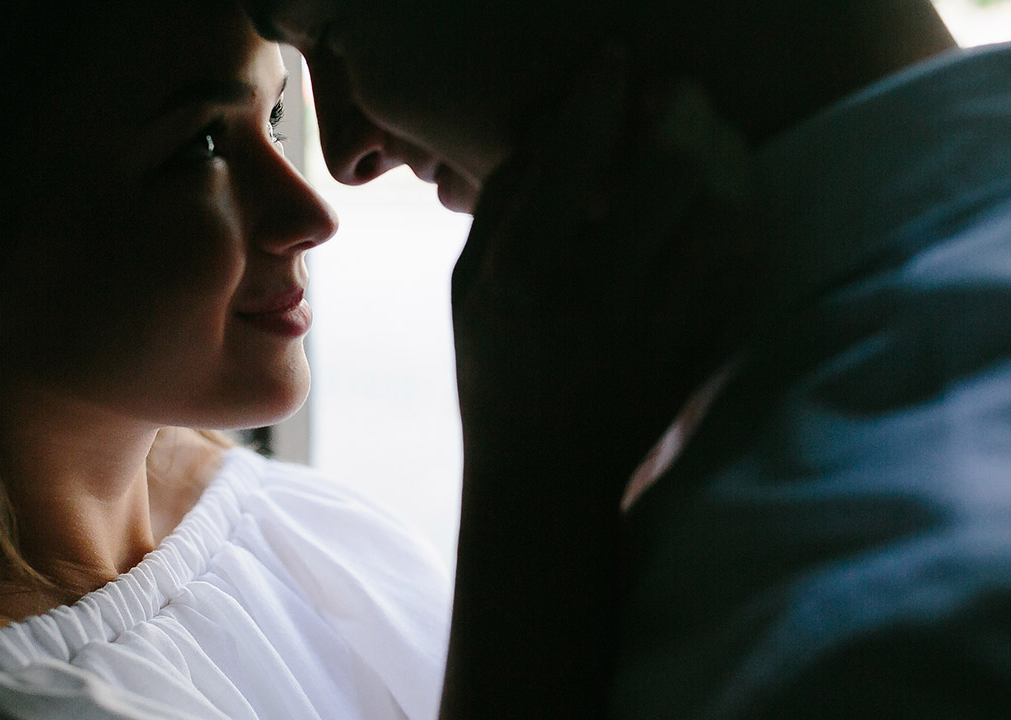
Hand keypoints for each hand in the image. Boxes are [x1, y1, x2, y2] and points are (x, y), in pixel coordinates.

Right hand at [442, 52, 761, 717]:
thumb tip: (550, 129)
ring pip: (721, 209)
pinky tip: (723, 197)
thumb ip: (501, 205)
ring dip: (721, 156)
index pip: (572, 154)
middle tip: (672, 91)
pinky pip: (742, 260)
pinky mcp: (695, 347)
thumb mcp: (467, 289)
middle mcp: (593, 291)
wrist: (547, 476)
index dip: (600, 90)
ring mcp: (655, 323)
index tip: (613, 61)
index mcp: (524, 270)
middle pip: (668, 169)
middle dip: (680, 109)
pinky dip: (742, 214)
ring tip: (705, 135)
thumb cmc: (495, 372)